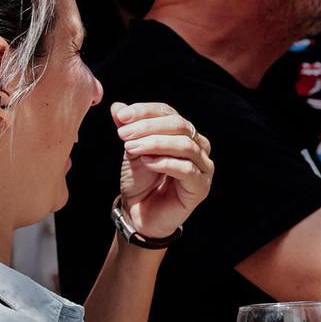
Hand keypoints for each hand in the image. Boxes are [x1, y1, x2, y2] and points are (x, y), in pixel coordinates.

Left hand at [113, 102, 213, 239]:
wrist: (139, 215)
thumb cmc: (140, 181)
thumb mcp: (131, 150)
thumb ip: (128, 129)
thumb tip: (117, 106)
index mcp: (184, 133)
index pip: (168, 112)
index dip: (145, 112)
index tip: (120, 117)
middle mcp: (199, 146)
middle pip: (180, 125)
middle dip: (148, 127)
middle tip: (123, 134)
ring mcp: (203, 167)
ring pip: (184, 145)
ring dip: (155, 143)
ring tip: (131, 148)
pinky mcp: (200, 187)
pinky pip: (186, 169)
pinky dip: (164, 162)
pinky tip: (146, 162)